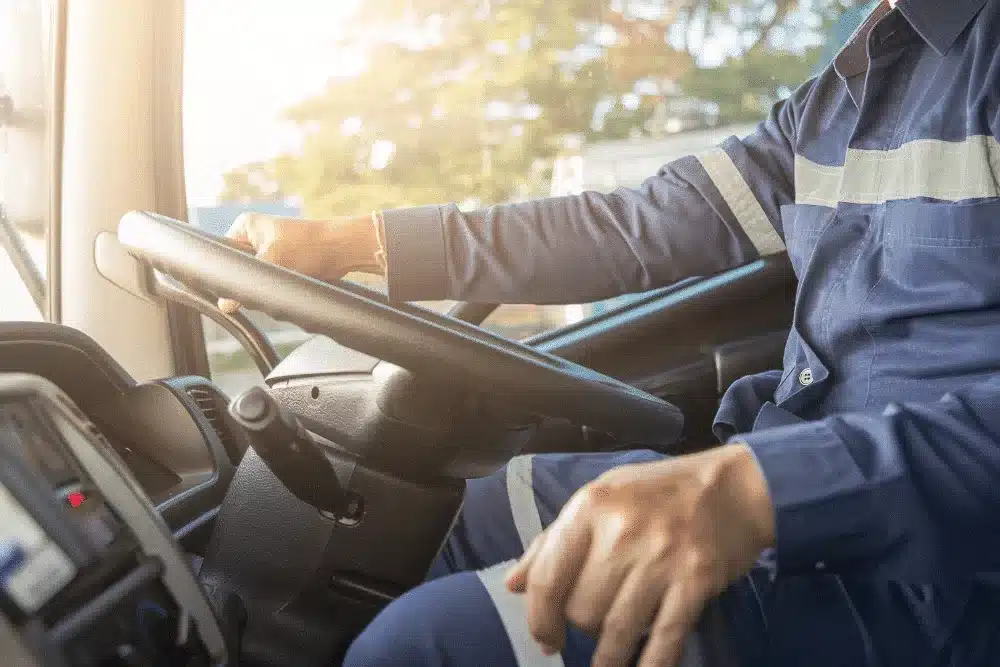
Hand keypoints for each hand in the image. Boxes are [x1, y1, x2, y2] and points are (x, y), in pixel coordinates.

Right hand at [217, 212, 383, 313]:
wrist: (342, 250)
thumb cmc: (308, 247)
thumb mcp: (272, 262)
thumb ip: (247, 283)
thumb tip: (226, 305)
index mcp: (245, 226)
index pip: (222, 254)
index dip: (226, 273)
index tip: (232, 288)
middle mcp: (254, 237)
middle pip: (238, 270)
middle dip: (248, 282)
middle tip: (261, 285)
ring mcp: (268, 252)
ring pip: (254, 279)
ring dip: (263, 286)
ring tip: (278, 283)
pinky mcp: (282, 265)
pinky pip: (269, 282)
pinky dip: (274, 288)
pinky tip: (284, 288)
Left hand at [505, 443, 773, 666]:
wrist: (733, 487)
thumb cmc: (658, 491)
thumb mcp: (600, 497)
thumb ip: (553, 539)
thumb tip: (513, 584)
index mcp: (591, 506)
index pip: (549, 577)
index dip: (540, 617)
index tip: (545, 637)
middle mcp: (623, 531)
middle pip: (582, 608)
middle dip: (582, 626)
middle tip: (592, 624)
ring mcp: (661, 557)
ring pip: (616, 629)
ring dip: (608, 655)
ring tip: (607, 661)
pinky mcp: (695, 581)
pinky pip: (665, 638)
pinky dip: (650, 664)